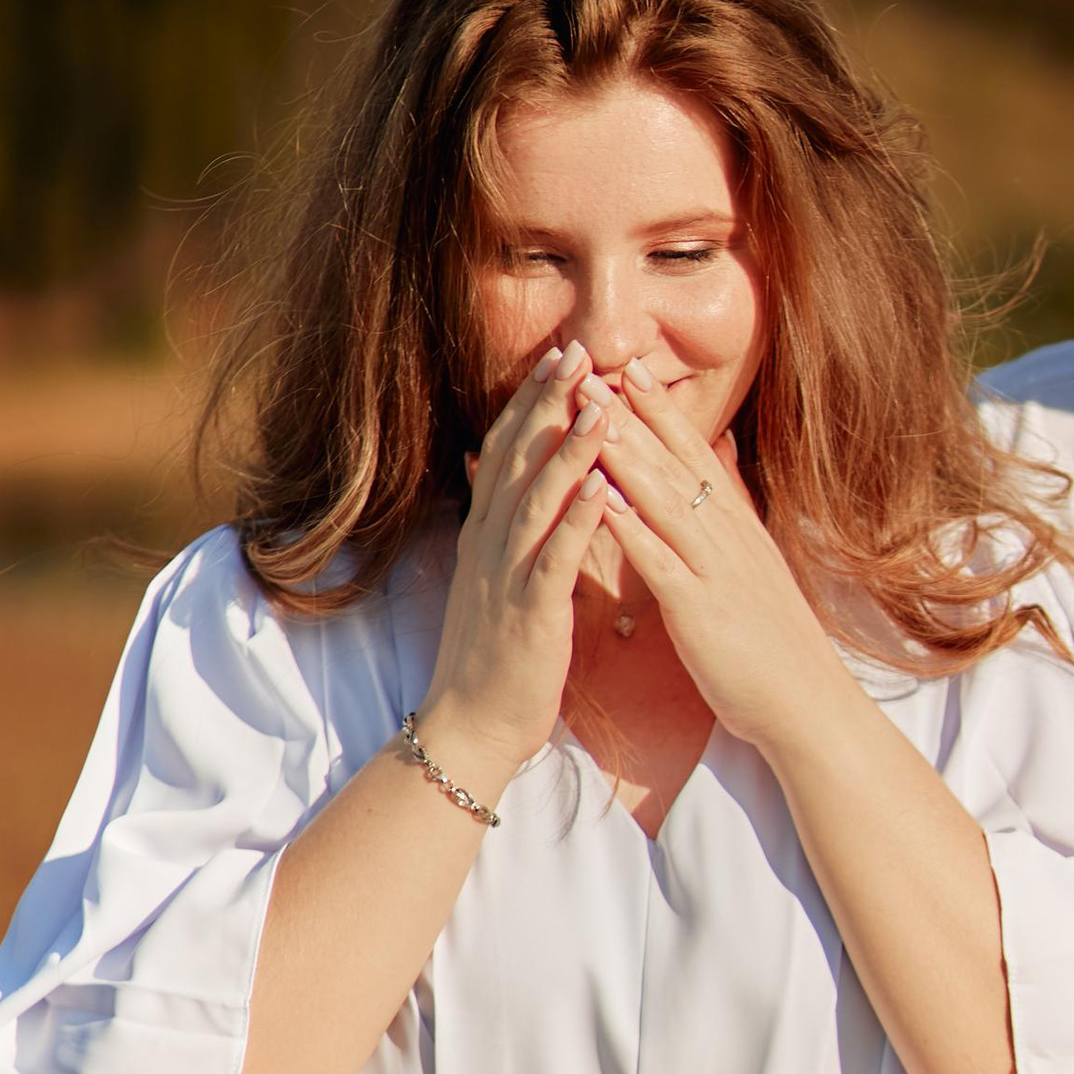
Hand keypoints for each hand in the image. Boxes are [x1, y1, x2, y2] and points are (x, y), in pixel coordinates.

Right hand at [417, 345, 612, 789]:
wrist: (473, 724)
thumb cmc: (498, 655)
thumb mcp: (495, 576)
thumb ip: (501, 523)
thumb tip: (500, 471)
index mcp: (487, 533)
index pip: (507, 449)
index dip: (532, 399)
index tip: (560, 354)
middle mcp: (491, 544)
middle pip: (518, 457)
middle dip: (548, 401)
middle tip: (577, 349)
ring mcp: (507, 575)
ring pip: (537, 498)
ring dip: (569, 447)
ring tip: (599, 402)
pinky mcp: (530, 611)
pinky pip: (554, 557)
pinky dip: (577, 518)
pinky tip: (600, 485)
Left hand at [585, 361, 854, 760]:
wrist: (807, 703)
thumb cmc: (775, 642)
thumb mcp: (756, 567)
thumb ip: (733, 518)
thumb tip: (722, 469)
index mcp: (736, 527)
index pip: (693, 455)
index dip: (659, 410)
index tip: (627, 367)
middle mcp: (728, 537)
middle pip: (672, 463)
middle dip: (627, 415)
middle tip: (589, 369)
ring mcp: (716, 570)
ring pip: (664, 501)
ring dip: (623, 455)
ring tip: (587, 415)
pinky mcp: (702, 611)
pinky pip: (661, 563)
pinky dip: (633, 530)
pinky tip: (603, 502)